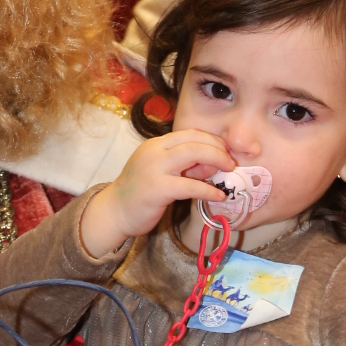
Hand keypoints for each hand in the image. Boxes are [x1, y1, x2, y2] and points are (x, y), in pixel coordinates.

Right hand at [79, 130, 232, 257]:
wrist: (114, 212)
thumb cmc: (140, 193)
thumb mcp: (164, 173)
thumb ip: (186, 167)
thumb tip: (214, 163)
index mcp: (156, 144)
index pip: (190, 133)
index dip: (212, 140)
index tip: (225, 152)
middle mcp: (155, 151)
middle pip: (194, 140)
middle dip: (218, 149)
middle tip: (230, 162)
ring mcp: (154, 168)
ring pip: (193, 154)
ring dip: (216, 160)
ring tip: (228, 172)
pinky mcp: (157, 188)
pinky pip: (190, 186)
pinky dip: (209, 190)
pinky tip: (218, 196)